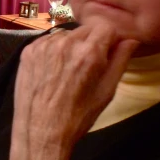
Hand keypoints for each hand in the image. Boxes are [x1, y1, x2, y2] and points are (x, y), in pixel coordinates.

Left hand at [10, 22, 138, 159]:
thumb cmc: (78, 116)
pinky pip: (47, 42)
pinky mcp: (28, 51)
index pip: (107, 27)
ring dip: (71, 45)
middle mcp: (65, 43)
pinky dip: (53, 50)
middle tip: (88, 65)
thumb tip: (131, 40)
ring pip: (66, 34)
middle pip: (86, 30)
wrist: (40, 131)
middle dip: (91, 42)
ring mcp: (43, 45)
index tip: (109, 51)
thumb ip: (120, 61)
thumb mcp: (107, 92)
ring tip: (69, 70)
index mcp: (89, 53)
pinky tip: (53, 70)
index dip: (110, 39)